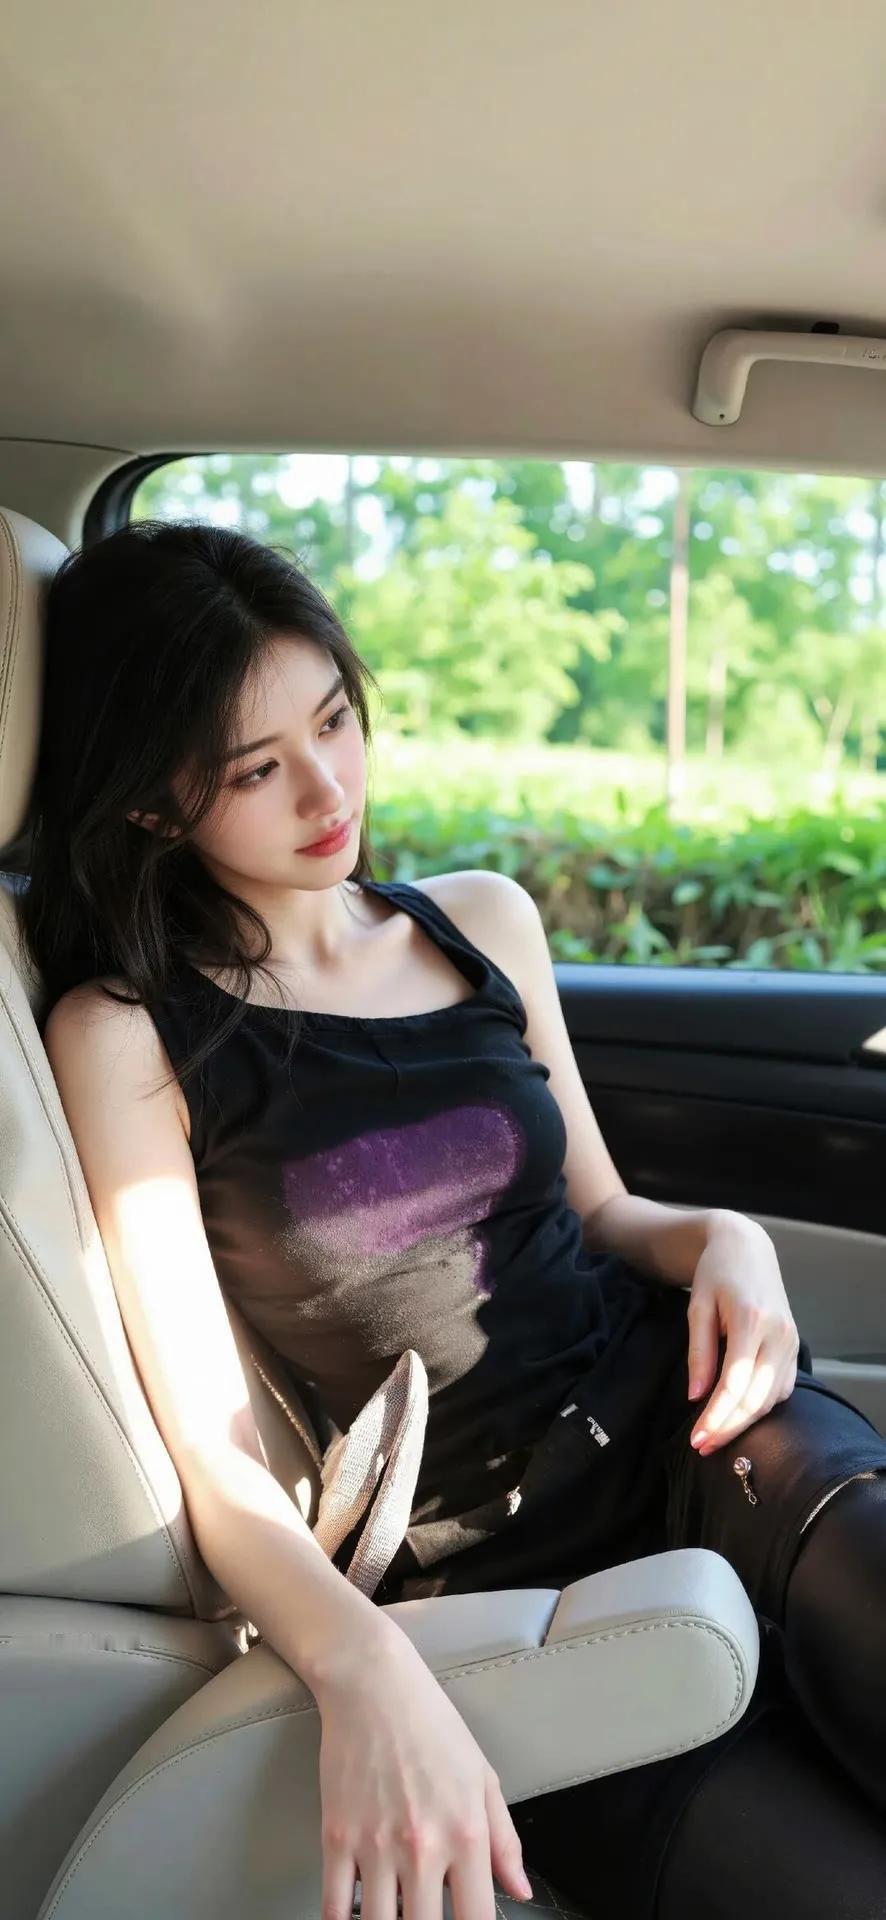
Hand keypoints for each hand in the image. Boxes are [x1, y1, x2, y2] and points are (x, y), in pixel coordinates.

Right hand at [313, 1618, 532, 1919]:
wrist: (373, 1685)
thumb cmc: (432, 1725)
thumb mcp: (482, 1776)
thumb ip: (504, 1842)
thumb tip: (520, 1891)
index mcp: (466, 1833)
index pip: (476, 1919)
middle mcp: (423, 1847)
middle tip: (425, 1914)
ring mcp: (375, 1845)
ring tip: (395, 1911)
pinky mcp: (336, 1837)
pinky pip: (335, 1906)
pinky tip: (354, 1916)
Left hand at [686, 1213, 799, 1456]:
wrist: (746, 1248)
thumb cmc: (716, 1273)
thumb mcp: (698, 1307)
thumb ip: (699, 1352)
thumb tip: (695, 1397)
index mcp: (752, 1321)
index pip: (736, 1384)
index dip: (716, 1416)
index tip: (697, 1438)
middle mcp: (778, 1334)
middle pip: (756, 1397)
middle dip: (729, 1427)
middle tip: (702, 1446)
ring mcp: (790, 1341)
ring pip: (772, 1397)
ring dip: (745, 1422)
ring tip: (716, 1436)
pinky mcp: (794, 1345)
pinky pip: (781, 1387)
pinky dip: (762, 1406)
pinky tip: (740, 1416)